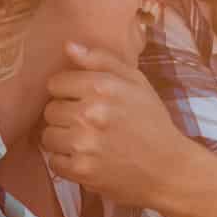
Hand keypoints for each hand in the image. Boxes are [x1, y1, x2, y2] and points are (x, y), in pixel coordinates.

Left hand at [41, 42, 189, 203]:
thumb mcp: (136, 82)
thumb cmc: (152, 121)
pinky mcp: (81, 170)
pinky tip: (86, 158)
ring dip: (63, 138)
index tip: (82, 100)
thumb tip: (67, 46)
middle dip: (65, 115)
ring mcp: (84, 144)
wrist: (168, 168)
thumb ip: (101, 60)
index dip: (67, 91)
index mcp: (102, 87)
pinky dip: (66, 161)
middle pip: (50, 110)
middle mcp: (90, 114)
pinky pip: (54, 161)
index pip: (55, 83)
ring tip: (86, 140)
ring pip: (48, 136)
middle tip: (87, 122)